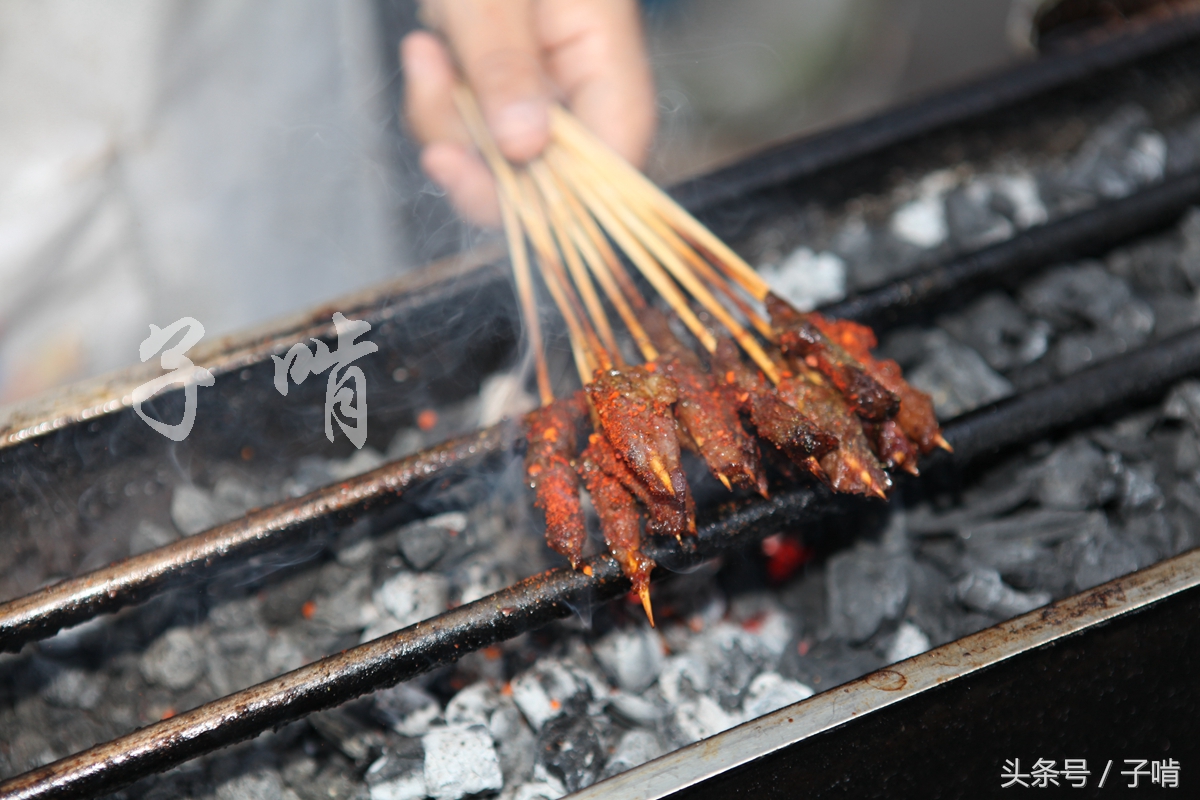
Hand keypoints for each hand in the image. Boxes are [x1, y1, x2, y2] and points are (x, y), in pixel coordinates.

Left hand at [403, 0, 655, 226]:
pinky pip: (472, 127)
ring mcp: (545, 89)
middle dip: (480, 165)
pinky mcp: (505, 84)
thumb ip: (507, 67)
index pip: (613, 166)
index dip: (559, 199)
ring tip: (425, 54)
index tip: (488, 183)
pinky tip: (427, 52)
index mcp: (609, 61)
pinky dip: (438, 103)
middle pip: (550, 177)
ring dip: (447, 125)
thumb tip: (523, 149)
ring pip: (499, 157)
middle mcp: (584, 86)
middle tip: (437, 143)